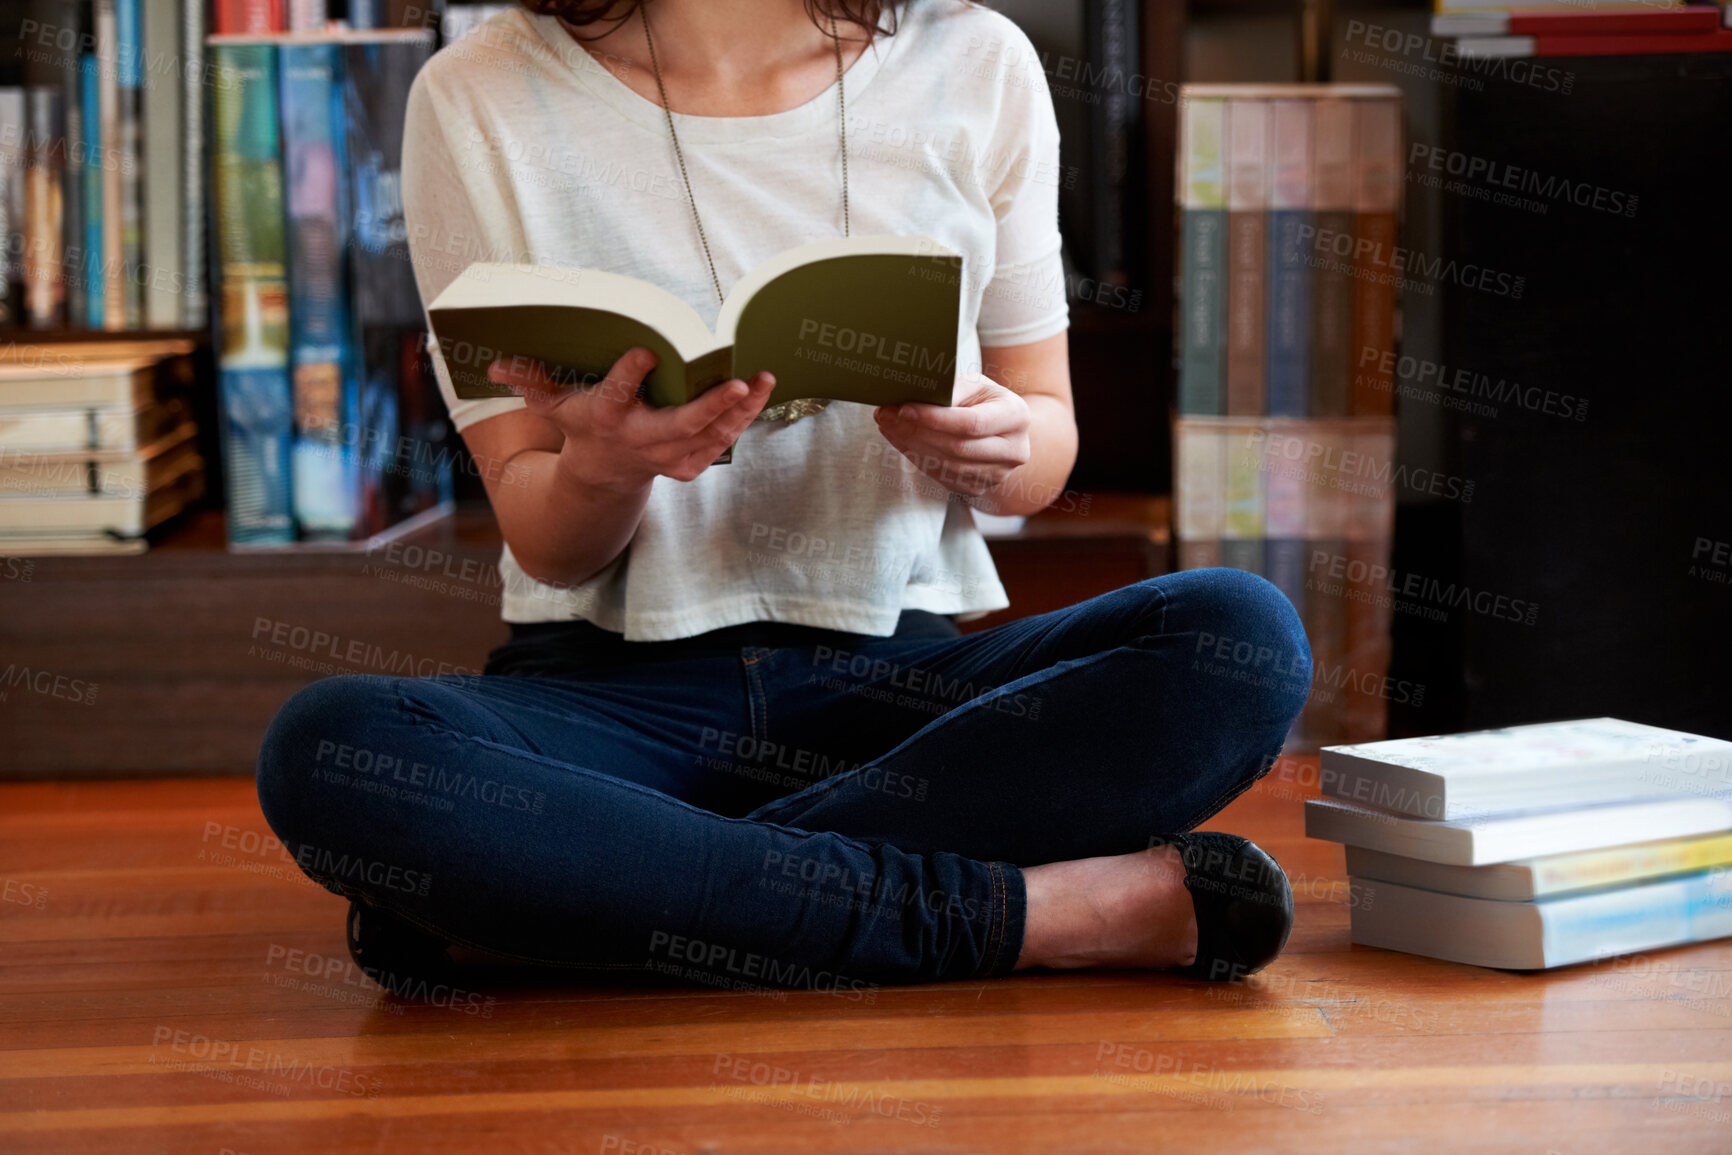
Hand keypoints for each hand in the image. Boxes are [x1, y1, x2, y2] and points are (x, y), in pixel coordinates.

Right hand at [487, 348, 775, 492]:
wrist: (602, 476)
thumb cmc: (580, 425)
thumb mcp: (552, 405)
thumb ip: (528, 380)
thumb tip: (491, 363)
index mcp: (607, 419)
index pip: (615, 396)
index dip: (628, 375)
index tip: (645, 350)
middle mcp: (642, 440)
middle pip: (681, 425)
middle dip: (711, 405)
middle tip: (739, 382)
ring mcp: (670, 455)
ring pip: (712, 434)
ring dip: (741, 410)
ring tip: (765, 379)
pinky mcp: (690, 464)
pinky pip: (723, 442)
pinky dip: (743, 420)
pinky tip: (763, 393)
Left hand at [873, 373, 1031, 498]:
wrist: (1002, 430)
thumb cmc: (984, 400)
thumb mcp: (974, 384)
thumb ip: (950, 390)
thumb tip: (912, 398)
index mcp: (1017, 416)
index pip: (972, 423)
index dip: (935, 419)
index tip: (904, 409)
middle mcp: (1014, 450)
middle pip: (958, 447)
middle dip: (917, 432)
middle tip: (886, 416)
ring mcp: (998, 474)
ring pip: (947, 465)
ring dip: (912, 446)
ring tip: (888, 426)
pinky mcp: (980, 487)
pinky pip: (943, 476)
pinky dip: (917, 458)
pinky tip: (901, 441)